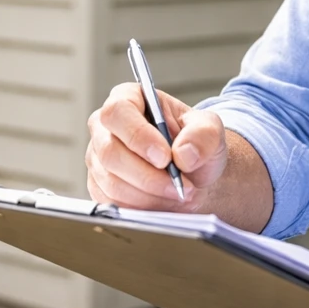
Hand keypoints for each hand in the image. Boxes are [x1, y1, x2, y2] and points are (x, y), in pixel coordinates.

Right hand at [85, 83, 226, 210]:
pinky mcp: (99, 187)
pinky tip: (164, 203)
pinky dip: (143, 208)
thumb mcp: (210, 130)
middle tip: (179, 186)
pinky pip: (113, 203)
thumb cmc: (194, 145)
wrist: (193, 174)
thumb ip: (203, 134)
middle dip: (148, 176)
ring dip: (150, 195)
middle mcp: (105, 128)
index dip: (138, 136)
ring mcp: (98, 159)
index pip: (117, 112)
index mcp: (128, 99)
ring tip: (179, 194)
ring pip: (112, 183)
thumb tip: (183, 154)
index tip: (165, 158)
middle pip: (111, 153)